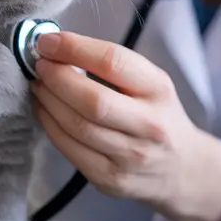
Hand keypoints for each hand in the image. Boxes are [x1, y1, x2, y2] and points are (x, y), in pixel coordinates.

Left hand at [29, 31, 220, 220]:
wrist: (182, 170)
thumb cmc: (158, 117)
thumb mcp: (151, 84)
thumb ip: (112, 66)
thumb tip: (57, 48)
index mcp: (159, 91)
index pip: (113, 62)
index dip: (74, 49)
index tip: (49, 41)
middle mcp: (149, 126)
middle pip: (92, 100)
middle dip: (56, 78)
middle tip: (39, 64)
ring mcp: (130, 157)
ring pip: (76, 126)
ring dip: (48, 100)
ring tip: (38, 84)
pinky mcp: (110, 179)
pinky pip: (69, 148)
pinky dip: (49, 124)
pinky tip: (44, 109)